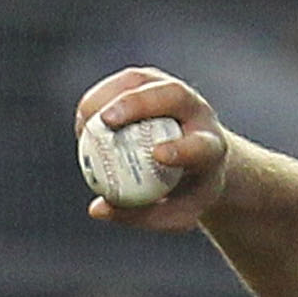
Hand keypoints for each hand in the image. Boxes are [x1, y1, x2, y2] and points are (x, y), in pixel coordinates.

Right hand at [74, 67, 228, 230]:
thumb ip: (138, 215)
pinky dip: (102, 96)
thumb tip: (97, 209)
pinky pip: (124, 82)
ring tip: (85, 123)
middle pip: (172, 95)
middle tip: (105, 120)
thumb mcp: (172, 215)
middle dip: (137, 104)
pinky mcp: (154, 81)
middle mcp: (199, 111)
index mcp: (213, 148)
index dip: (181, 149)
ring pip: (143, 81)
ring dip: (109, 95)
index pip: (201, 146)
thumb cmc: (184, 193)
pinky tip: (84, 119)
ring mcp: (176, 91)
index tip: (157, 155)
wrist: (202, 161)